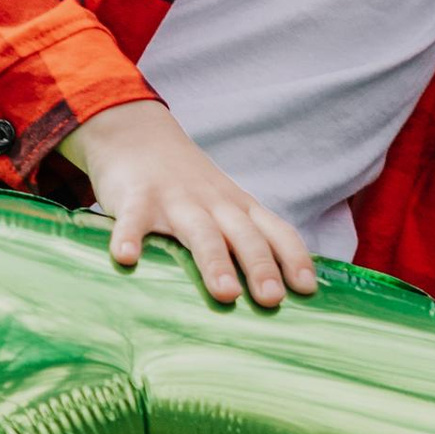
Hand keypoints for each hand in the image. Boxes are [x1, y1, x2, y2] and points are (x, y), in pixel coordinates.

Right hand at [67, 101, 318, 308]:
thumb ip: (243, 236)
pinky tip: (127, 259)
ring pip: (200, 233)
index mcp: (238, 208)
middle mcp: (213, 204)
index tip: (307, 288)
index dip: (293, 258)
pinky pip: (134, 220)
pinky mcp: (136, 198)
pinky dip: (130, 238)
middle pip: (243, 236)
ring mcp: (175, 200)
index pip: (275, 231)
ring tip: (226, 295)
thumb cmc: (187, 184)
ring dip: (214, 262)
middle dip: (260, 266)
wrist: (138, 134)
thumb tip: (273, 291)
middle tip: (272, 299)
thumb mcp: (222, 204)